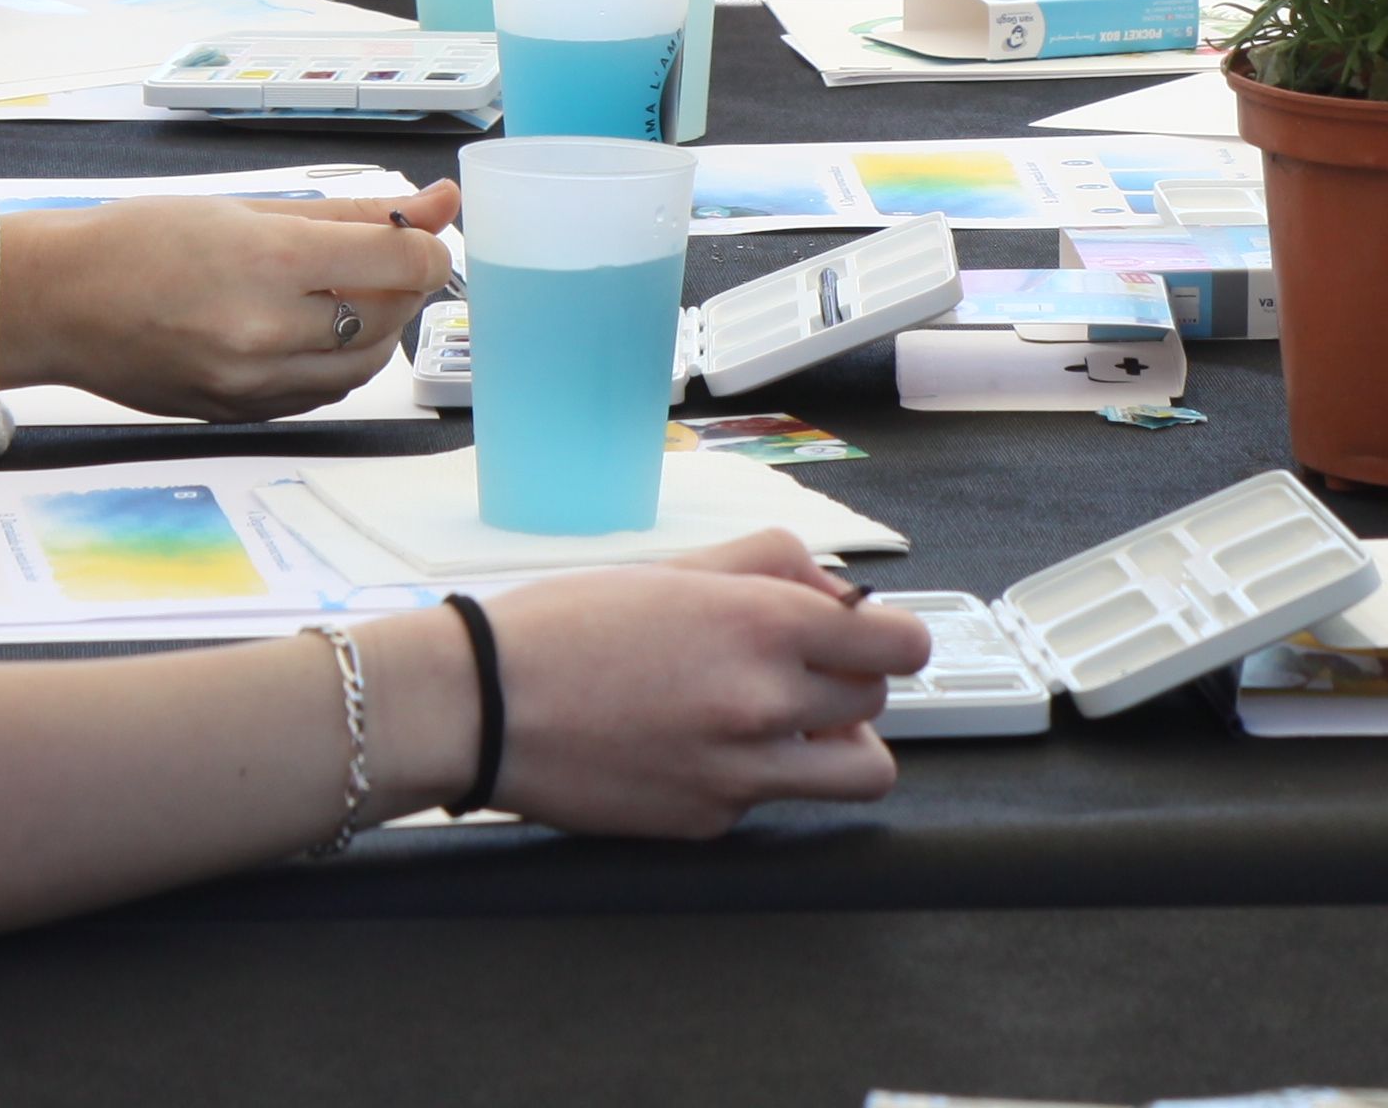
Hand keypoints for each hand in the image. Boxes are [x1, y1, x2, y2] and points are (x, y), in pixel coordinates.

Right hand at [0, 184, 462, 417]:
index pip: (396, 262)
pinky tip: (310, 329)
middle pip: (388, 317)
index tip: (426, 233)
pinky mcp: (240, 416)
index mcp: (267, 263)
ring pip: (363, 365)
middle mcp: (265, 333)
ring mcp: (252, 385)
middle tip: (388, 257)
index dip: (428, 245)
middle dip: (405, 284)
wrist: (59, 304)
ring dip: (377, 327)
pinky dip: (336, 360)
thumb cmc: (138, 241)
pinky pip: (322, 393)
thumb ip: (351, 212)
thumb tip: (438, 201)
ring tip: (345, 291)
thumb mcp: (247, 208)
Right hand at [456, 534, 921, 837]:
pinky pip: (769, 799)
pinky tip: (694, 747)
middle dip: (849, 682)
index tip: (870, 637)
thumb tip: (836, 593)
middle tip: (799, 670)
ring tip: (787, 726)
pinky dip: (751, 776)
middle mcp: (766, 703)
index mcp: (764, 625)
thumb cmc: (567, 626)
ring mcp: (742, 772)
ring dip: (836, 746)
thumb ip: (774, 566)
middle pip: (877, 703)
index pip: (900, 645)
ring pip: (858, 773)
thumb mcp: (678, 566)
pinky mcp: (710, 821)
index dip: (891, 637)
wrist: (486, 707)